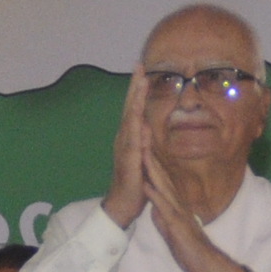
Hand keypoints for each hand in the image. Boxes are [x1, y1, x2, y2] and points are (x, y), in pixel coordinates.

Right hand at [103, 65, 152, 228]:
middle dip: (134, 87)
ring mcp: (124, 148)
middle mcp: (124, 139)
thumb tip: (147, 128)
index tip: (142, 71)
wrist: (123, 205)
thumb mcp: (143, 159)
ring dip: (135, 101)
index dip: (137, 90)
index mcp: (129, 137)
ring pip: (130, 120)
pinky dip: (136, 129)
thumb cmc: (135, 183)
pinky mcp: (128, 161)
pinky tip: (140, 117)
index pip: (134, 109)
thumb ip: (144, 143)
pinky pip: (132, 142)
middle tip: (138, 66)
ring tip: (140, 83)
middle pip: (130, 108)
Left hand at [141, 153, 248, 271]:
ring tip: (143, 152)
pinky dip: (155, 196)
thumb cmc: (192, 251)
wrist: (208, 266)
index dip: (153, 166)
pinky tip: (147, 185)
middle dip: (152, 160)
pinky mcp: (177, 226)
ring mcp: (178, 214)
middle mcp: (178, 206)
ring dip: (153, 170)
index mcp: (176, 207)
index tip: (144, 149)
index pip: (164, 183)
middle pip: (163, 179)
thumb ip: (164, 219)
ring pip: (164, 188)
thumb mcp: (173, 233)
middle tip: (143, 139)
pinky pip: (165, 209)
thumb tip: (155, 209)